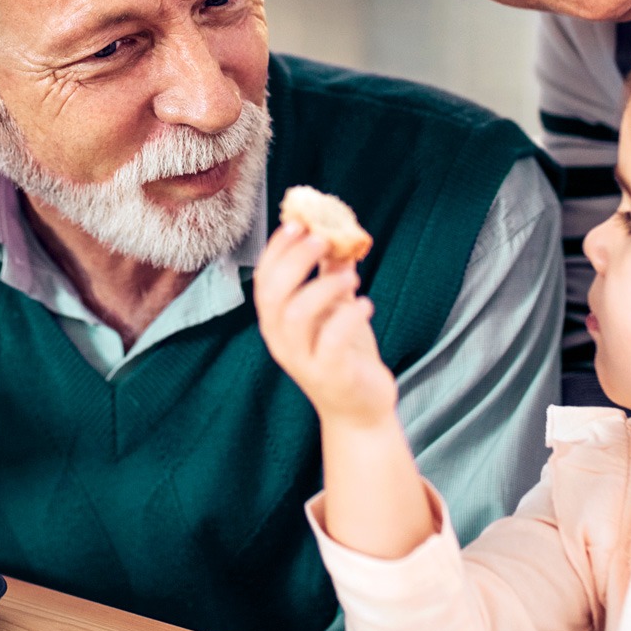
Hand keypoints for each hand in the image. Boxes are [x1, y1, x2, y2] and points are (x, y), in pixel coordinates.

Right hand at [255, 221, 397, 429]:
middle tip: (322, 238)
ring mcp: (302, 360)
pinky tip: (366, 304)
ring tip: (351, 276)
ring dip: (323, 287)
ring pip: (296, 316)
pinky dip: (348, 317)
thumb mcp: (336, 309)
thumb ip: (331, 275)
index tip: (298, 222)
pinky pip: (331, 343)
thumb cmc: (346, 354)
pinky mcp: (329, 375)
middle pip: (274, 294)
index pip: (264, 279)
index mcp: (276, 322)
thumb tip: (338, 235)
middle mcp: (281, 341)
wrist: (361, 408)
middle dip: (295, 260)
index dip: (277, 249)